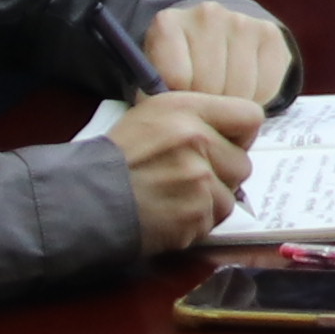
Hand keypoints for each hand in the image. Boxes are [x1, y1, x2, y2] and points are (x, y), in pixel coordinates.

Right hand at [116, 90, 264, 251]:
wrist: (83, 198)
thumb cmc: (117, 158)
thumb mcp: (153, 116)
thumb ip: (198, 118)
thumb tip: (237, 133)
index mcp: (187, 110)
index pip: (251, 117)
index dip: (239, 136)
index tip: (223, 146)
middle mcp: (196, 141)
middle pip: (243, 164)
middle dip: (222, 175)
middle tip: (188, 178)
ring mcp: (197, 181)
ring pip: (230, 198)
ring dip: (207, 203)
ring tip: (173, 198)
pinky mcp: (193, 215)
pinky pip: (212, 222)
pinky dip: (194, 223)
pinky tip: (168, 214)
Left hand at [142, 0, 292, 103]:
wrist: (213, 32)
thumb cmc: (180, 65)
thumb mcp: (156, 77)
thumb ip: (158, 96)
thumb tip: (178, 123)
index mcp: (168, 24)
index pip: (175, 80)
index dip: (178, 102)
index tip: (179, 105)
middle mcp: (206, 15)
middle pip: (209, 85)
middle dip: (207, 107)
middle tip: (205, 106)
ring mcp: (241, 21)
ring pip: (240, 90)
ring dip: (233, 106)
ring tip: (224, 100)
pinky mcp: (270, 32)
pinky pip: (267, 87)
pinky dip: (258, 100)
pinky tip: (246, 91)